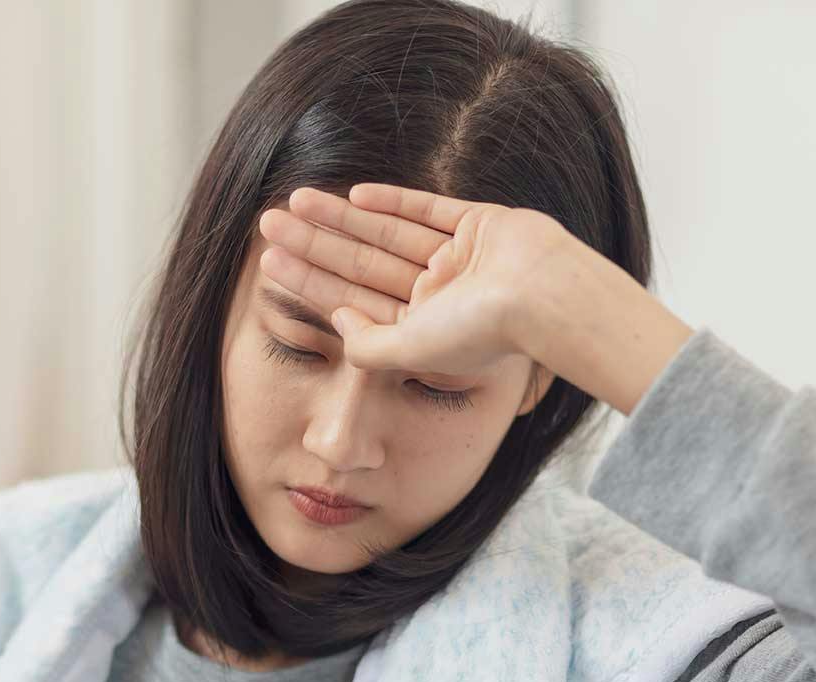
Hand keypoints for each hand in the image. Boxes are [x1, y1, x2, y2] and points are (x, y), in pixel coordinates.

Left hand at [257, 184, 695, 414]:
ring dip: (342, 219)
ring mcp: (460, 259)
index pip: (352, 302)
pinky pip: (429, 210)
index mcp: (422, 332)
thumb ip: (368, 346)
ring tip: (296, 202)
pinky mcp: (482, 225)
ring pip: (387, 235)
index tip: (269, 264)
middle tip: (267, 223)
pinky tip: (355, 196)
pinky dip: (394, 201)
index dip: (309, 283)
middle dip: (314, 244)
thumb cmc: (482, 334)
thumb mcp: (411, 352)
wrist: (548, 297)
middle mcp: (438, 297)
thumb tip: (337, 321)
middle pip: (362, 265)